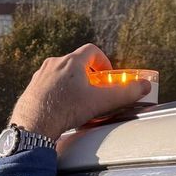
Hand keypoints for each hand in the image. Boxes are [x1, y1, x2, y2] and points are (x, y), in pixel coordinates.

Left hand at [10, 44, 151, 142]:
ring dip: (71, 83)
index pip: (91, 50)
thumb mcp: (100, 102)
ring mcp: (39, 76)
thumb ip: (125, 93)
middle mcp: (53, 64)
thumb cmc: (66, 110)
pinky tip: (60, 108)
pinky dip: (57, 92)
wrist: (32, 125)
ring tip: (77, 99)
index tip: (106, 74)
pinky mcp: (30, 89)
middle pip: (75, 62)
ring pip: (60, 73)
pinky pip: (47, 85)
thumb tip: (145, 86)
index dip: (102, 60)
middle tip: (94, 88)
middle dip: (87, 73)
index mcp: (71, 61)